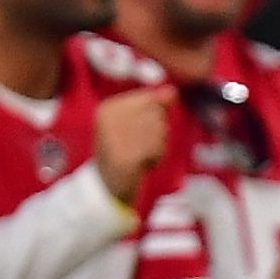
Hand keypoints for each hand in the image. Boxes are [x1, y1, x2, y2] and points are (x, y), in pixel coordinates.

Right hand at [92, 86, 174, 207]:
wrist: (108, 187)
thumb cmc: (125, 151)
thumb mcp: (137, 123)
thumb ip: (155, 105)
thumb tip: (172, 91)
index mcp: (107, 108)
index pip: (149, 98)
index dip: (153, 117)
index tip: (136, 132)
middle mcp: (108, 120)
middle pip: (157, 113)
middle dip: (157, 131)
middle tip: (139, 146)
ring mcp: (115, 138)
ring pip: (160, 130)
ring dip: (158, 145)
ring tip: (140, 155)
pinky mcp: (126, 157)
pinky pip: (158, 147)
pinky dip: (157, 157)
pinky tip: (143, 164)